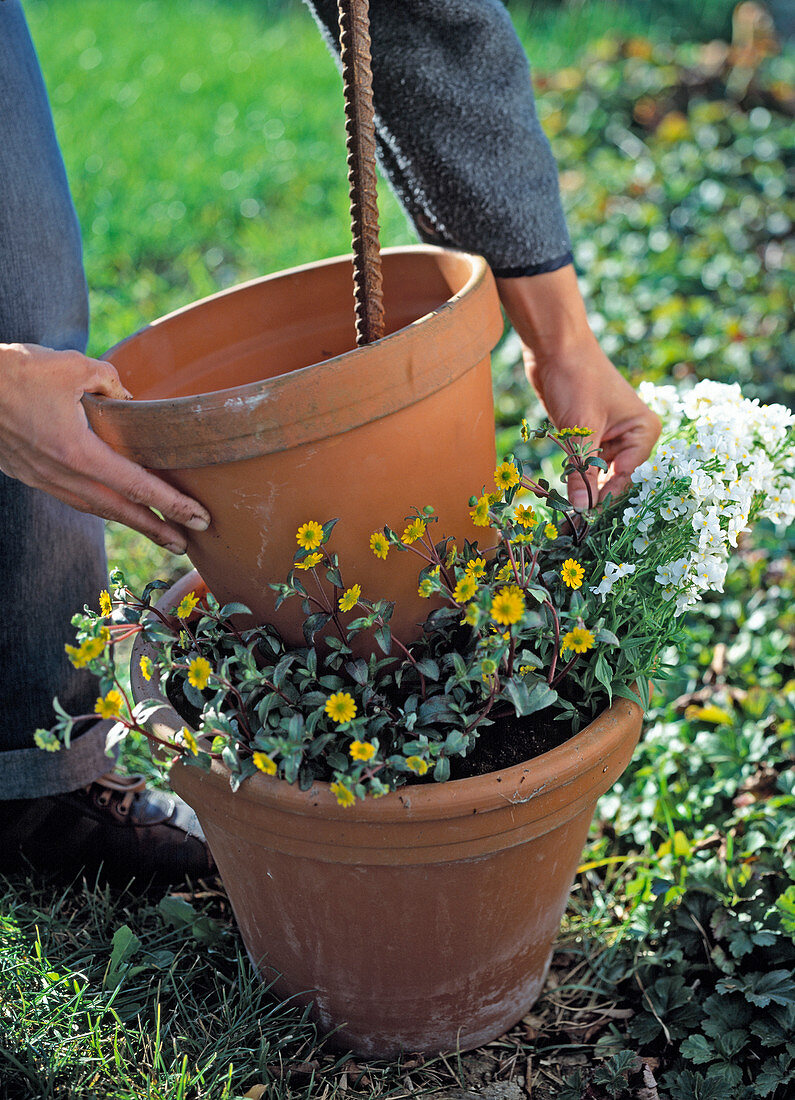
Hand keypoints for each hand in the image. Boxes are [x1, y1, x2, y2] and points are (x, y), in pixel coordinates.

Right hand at [0, 343, 209, 550]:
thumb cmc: (14, 373)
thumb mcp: (72, 366)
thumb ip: (110, 382)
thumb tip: (129, 400)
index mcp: (78, 452)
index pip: (136, 485)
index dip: (171, 504)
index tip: (198, 518)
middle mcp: (63, 475)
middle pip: (120, 510)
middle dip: (157, 528)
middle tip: (186, 543)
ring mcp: (45, 479)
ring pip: (96, 508)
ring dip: (130, 521)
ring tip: (158, 530)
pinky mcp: (32, 475)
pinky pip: (74, 498)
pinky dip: (101, 507)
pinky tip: (115, 507)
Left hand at [496, 267, 660, 508]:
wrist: (555, 346)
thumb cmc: (577, 379)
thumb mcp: (580, 430)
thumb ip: (582, 471)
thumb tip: (580, 510)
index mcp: (645, 431)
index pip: (626, 477)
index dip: (603, 498)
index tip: (582, 520)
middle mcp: (632, 436)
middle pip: (613, 478)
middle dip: (592, 497)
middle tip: (570, 524)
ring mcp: (610, 436)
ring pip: (595, 473)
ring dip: (578, 487)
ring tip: (562, 511)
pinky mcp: (588, 434)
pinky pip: (582, 462)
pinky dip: (571, 473)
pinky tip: (558, 490)